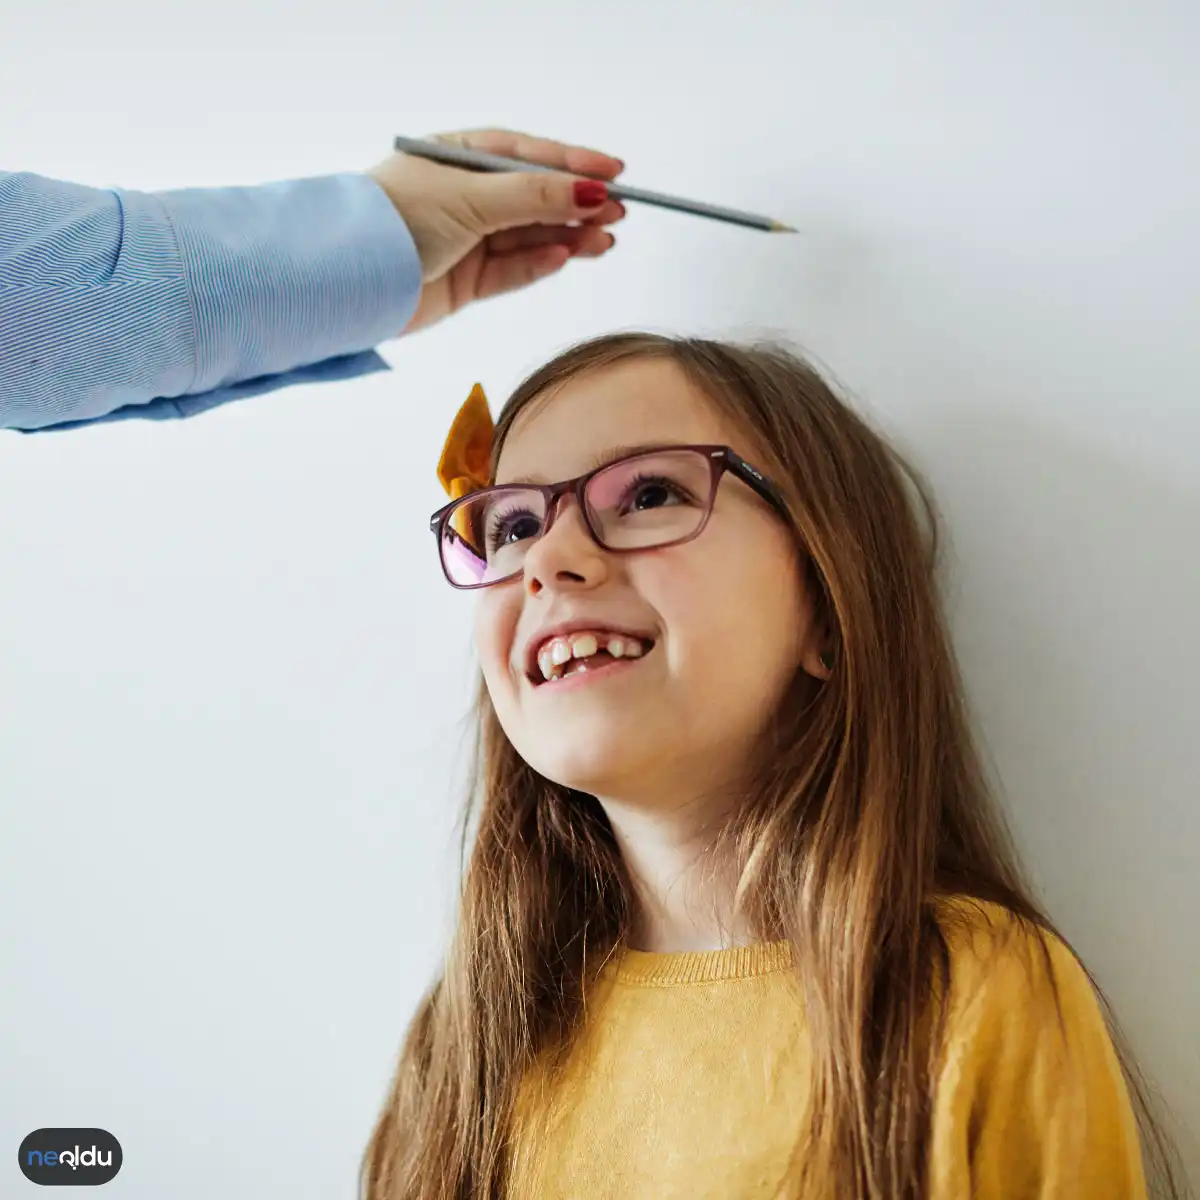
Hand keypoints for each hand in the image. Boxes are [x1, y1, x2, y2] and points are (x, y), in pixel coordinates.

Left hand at [368, 128, 625, 334]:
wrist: (350, 282)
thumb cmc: (396, 222)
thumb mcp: (472, 199)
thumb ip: (534, 197)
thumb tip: (590, 189)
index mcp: (458, 158)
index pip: (527, 155)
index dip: (572, 162)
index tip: (614, 171)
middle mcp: (463, 197)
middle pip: (534, 198)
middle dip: (576, 204)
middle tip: (618, 211)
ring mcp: (465, 241)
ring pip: (529, 237)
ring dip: (568, 237)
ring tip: (605, 240)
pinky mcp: (464, 282)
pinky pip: (512, 271)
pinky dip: (540, 264)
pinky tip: (566, 257)